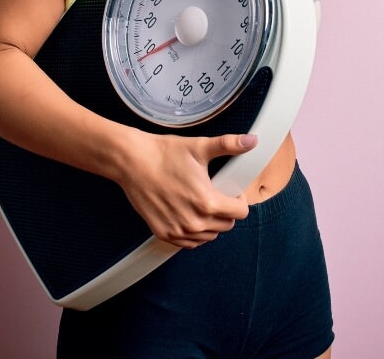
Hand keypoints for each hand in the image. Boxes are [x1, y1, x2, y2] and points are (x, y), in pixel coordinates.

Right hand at [115, 131, 256, 248]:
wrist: (131, 161)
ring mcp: (178, 230)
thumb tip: (252, 140)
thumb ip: (229, 145)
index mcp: (208, 202)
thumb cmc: (164, 153)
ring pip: (209, 236)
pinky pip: (190, 242)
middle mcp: (194, 222)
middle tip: (214, 194)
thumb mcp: (200, 147)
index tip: (230, 190)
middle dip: (226, 211)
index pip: (240, 213)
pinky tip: (189, 215)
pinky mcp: (164, 233)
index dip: (239, 200)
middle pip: (226, 225)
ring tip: (200, 203)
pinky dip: (194, 233)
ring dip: (211, 223)